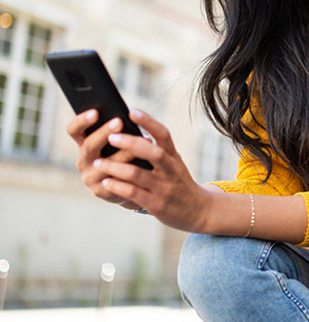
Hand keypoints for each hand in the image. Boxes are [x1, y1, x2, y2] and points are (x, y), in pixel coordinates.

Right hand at [67, 109, 142, 209]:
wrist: (131, 184)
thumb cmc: (126, 154)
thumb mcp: (119, 140)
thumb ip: (119, 130)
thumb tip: (130, 114)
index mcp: (85, 143)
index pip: (74, 130)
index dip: (81, 121)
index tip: (95, 112)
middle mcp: (84, 160)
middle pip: (89, 145)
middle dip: (104, 133)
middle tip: (119, 122)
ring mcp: (90, 177)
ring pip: (105, 164)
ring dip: (124, 152)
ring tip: (143, 141)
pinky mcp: (101, 191)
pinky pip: (115, 181)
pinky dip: (130, 171)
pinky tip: (143, 164)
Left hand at [92, 110, 211, 232]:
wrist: (198, 210)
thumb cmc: (179, 183)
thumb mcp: (174, 164)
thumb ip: (158, 150)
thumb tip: (131, 133)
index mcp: (174, 157)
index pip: (164, 134)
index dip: (149, 122)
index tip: (132, 111)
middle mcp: (171, 170)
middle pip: (152, 152)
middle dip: (130, 143)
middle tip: (110, 137)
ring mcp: (164, 188)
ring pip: (137, 174)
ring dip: (115, 167)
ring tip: (97, 162)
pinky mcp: (157, 205)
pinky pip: (134, 194)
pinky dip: (118, 187)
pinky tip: (106, 182)